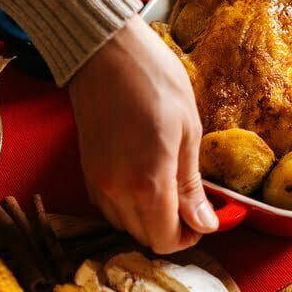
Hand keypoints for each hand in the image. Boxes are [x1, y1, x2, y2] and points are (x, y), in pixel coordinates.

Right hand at [68, 16, 216, 252]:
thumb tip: (204, 223)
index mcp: (148, 182)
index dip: (188, 237)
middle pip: (144, 237)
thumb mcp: (188, 130)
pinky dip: (127, 205)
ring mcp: (97, 181)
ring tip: (167, 186)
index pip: (165, 240)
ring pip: (124, 225)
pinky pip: (108, 206)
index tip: (201, 218)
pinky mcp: (87, 170)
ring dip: (147, 218)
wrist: (105, 51)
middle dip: (170, 228)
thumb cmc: (153, 80)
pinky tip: (143, 178)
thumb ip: (192, 184)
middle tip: (189, 202)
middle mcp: (117, 190)